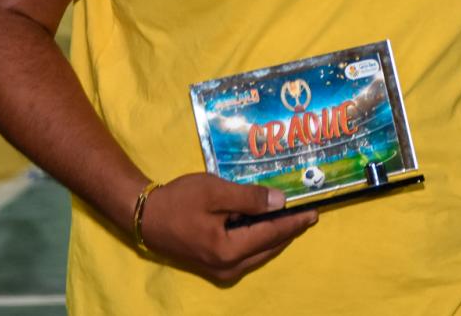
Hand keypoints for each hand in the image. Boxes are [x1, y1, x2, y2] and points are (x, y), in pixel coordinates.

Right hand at [137, 174, 317, 283]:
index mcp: (229, 250)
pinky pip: (247, 254)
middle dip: (289, 230)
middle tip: (307, 214)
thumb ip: (249, 198)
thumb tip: (280, 202)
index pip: (272, 233)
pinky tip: (265, 224)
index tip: (314, 212)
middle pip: (269, 246)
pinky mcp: (214, 266)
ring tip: (292, 218)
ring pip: (259, 253)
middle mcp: (228, 267)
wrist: (145, 215)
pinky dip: (259, 239)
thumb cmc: (179, 200)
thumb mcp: (215, 191)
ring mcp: (220, 270)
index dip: (294, 222)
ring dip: (275, 235)